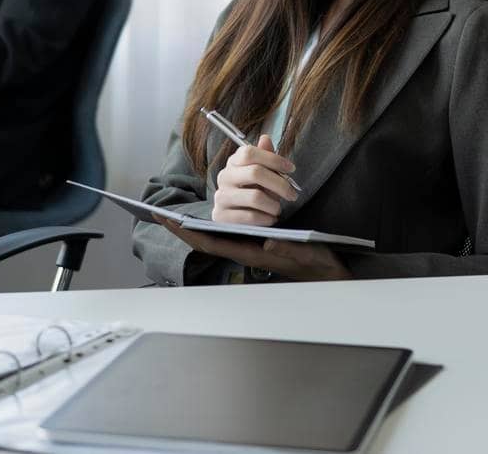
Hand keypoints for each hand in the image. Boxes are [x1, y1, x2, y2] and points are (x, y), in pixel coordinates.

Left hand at [157, 222, 350, 281]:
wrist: (330, 274)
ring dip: (195, 225)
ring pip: (214, 237)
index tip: (167, 219)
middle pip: (205, 240)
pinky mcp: (256, 244)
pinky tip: (210, 215)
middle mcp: (245, 251)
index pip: (212, 243)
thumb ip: (285, 250)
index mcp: (251, 254)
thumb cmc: (317, 264)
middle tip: (158, 214)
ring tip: (178, 213)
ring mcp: (249, 249)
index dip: (188, 232)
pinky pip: (228, 233)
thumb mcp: (305, 253)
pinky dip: (214, 223)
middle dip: (181, 228)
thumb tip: (265, 243)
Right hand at [211, 134, 297, 226]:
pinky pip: (250, 216)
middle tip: (292, 194)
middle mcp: (224, 177)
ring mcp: (221, 196)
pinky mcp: (221, 216)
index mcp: (234, 162)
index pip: (250, 152)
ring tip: (277, 208)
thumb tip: (265, 138)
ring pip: (255, 197)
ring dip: (274, 205)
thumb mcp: (262, 173)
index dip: (273, 159)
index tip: (290, 169)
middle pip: (255, 172)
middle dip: (280, 184)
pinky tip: (270, 218)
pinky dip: (266, 218)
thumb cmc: (253, 192)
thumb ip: (265, 157)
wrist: (237, 219)